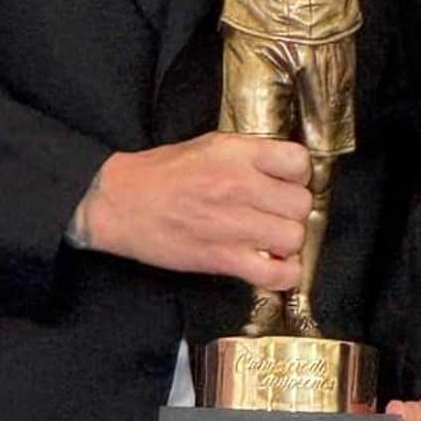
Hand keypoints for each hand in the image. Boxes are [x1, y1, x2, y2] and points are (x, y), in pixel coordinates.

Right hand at [76, 132, 311, 292]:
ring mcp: (233, 224)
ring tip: (271, 240)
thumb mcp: (208, 146)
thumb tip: (283, 171)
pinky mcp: (223, 258)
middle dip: (292, 211)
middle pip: (300, 203)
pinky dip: (283, 274)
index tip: (287, 183)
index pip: (299, 162)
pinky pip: (277, 274)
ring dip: (287, 242)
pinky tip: (272, 264)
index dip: (298, 175)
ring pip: (294, 237)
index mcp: (236, 154)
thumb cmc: (161, 174)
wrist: (119, 203)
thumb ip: (248, 156)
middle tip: (275, 214)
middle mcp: (239, 186)